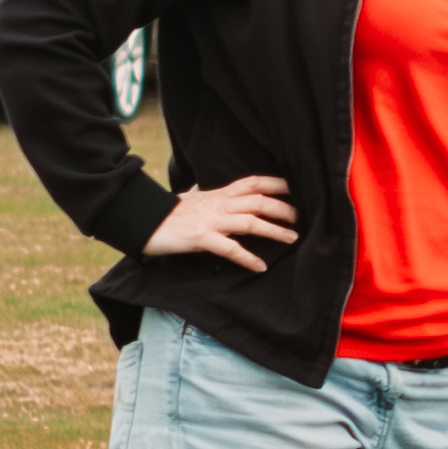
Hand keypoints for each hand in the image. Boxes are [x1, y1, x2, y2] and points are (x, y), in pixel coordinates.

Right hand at [141, 174, 297, 267]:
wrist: (144, 221)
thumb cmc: (172, 213)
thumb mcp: (196, 199)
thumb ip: (213, 196)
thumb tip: (223, 193)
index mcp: (220, 194)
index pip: (254, 182)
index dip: (278, 184)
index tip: (299, 189)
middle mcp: (219, 204)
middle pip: (259, 201)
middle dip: (284, 209)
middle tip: (303, 219)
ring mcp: (211, 220)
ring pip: (250, 221)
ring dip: (274, 230)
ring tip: (292, 239)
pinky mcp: (201, 238)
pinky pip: (229, 248)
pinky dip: (247, 258)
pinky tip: (259, 266)